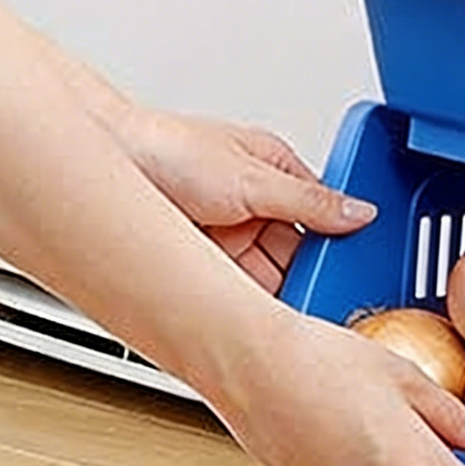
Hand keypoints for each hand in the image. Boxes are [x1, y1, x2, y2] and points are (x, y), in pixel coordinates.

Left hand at [118, 109, 376, 290]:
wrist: (105, 162)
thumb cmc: (168, 149)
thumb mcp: (254, 179)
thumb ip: (310, 202)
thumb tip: (359, 211)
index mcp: (276, 171)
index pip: (323, 213)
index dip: (339, 242)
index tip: (354, 270)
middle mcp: (254, 204)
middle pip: (297, 251)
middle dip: (310, 274)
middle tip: (325, 301)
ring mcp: (228, 234)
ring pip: (269, 274)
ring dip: (279, 293)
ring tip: (294, 315)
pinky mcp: (201, 262)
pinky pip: (235, 290)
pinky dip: (247, 304)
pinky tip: (258, 316)